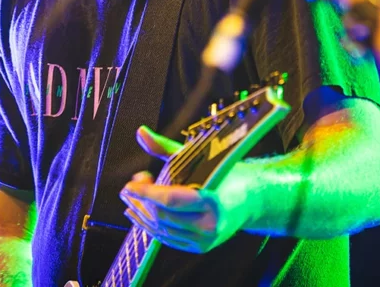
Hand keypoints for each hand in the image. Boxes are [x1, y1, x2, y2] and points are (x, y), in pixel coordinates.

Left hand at [119, 126, 254, 253]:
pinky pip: (168, 239)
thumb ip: (165, 148)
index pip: (170, 200)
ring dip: (141, 215)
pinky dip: (150, 227)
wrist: (250, 198)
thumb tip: (141, 132)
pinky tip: (138, 215)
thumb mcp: (196, 156)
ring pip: (162, 230)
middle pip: (163, 216)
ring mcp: (204, 240)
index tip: (129, 184)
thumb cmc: (224, 172)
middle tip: (129, 187)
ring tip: (129, 199)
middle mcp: (208, 225)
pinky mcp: (199, 247)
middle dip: (141, 202)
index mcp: (212, 201)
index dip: (146, 193)